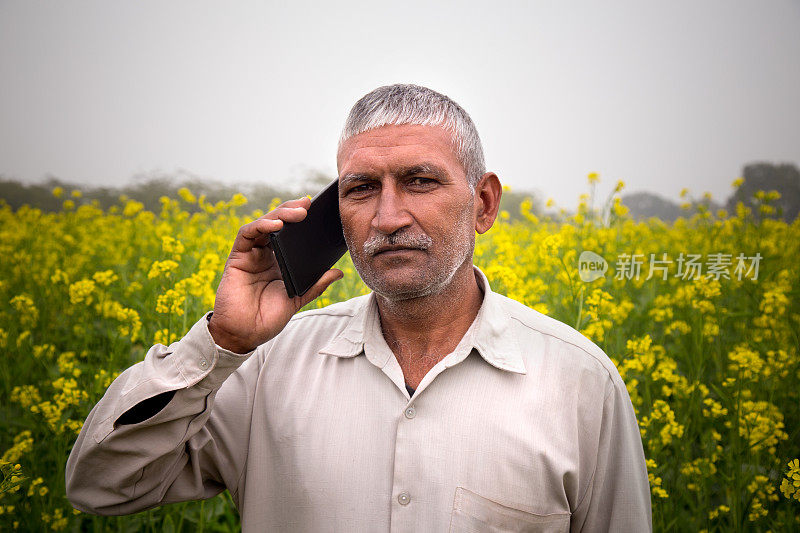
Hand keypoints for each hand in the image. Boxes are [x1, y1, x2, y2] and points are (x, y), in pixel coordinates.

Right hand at [208, 197, 342, 352]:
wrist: (244, 335)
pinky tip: (276, 225)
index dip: (301, 221)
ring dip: (280, 215)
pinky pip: (247, 234)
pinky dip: (261, 226)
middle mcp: (265, 254)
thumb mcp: (297, 300)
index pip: (291, 234)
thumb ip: (315, 285)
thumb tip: (338, 273)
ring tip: (298, 213)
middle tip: (308, 205)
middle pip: (278, 223)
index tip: (319, 210)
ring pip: (263, 224)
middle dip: (292, 211)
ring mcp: (251, 254)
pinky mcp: (237, 257)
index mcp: (280, 261)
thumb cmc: (267, 319)